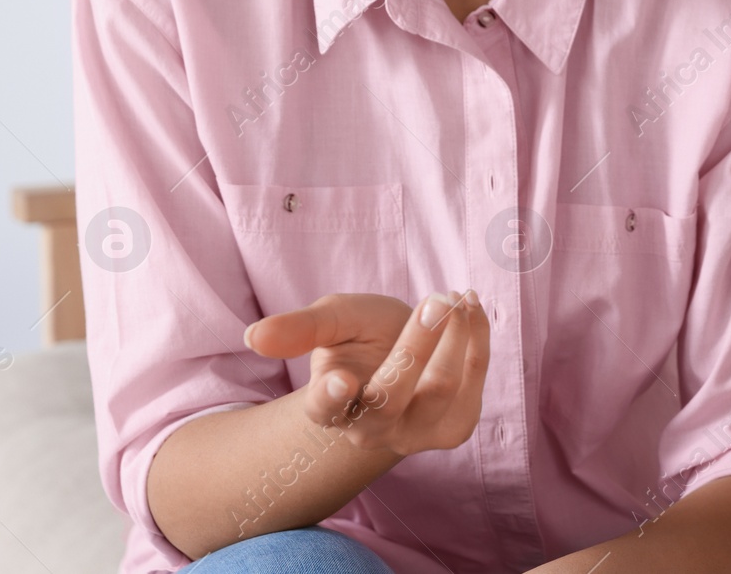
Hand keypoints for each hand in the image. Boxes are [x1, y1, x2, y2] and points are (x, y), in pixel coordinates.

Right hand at [244, 290, 489, 456]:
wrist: (407, 354)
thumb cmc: (362, 337)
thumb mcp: (333, 321)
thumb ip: (300, 328)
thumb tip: (253, 336)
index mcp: (330, 406)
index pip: (325, 408)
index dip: (331, 395)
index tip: (340, 378)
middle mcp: (370, 430)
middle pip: (392, 396)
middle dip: (418, 344)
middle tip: (437, 299)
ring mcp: (414, 435)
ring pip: (440, 389)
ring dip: (456, 334)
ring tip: (456, 296)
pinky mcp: (454, 428)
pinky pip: (471, 384)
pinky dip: (477, 340)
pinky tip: (472, 310)